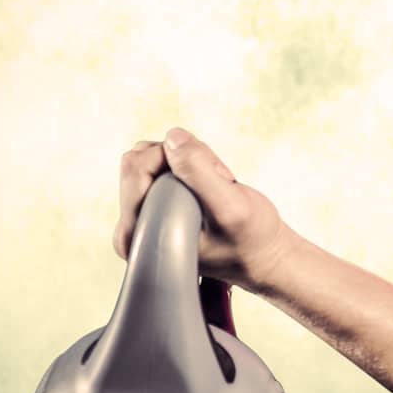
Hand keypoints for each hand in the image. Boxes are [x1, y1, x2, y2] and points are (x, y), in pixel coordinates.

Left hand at [112, 128, 296, 292]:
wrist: (260, 254)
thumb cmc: (249, 238)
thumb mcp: (232, 206)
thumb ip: (199, 172)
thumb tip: (171, 137)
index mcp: (138, 235)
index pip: (137, 167)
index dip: (177, 160)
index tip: (209, 185)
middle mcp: (131, 228)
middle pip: (141, 158)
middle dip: (182, 160)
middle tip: (213, 187)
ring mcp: (140, 216)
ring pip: (153, 156)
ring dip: (188, 162)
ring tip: (213, 189)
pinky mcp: (152, 205)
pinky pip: (162, 161)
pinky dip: (189, 164)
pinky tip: (208, 189)